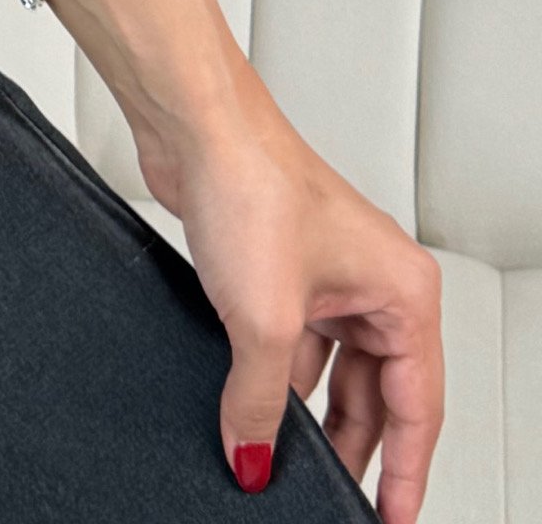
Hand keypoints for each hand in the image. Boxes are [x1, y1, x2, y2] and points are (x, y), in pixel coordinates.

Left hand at [130, 66, 442, 513]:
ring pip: (329, 371)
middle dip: (349, 445)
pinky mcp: (279, 267)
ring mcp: (325, 273)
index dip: (404, 470)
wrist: (191, 124)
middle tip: (331, 495)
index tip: (391, 517)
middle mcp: (373, 282)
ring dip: (304, 414)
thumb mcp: (262, 321)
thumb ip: (260, 404)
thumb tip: (252, 456)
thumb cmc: (251, 183)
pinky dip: (273, 379)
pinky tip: (251, 410)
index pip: (417, 407)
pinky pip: (290, 345)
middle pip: (374, 393)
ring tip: (281, 461)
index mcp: (402, 291)